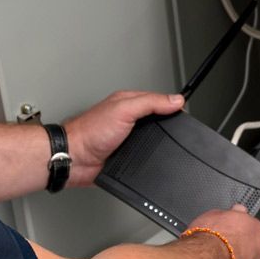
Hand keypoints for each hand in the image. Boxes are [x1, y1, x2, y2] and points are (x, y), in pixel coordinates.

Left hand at [62, 90, 182, 187]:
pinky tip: (153, 157)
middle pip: (157, 120)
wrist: (75, 158)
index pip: (157, 100)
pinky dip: (151, 157)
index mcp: (128, 103)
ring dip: (159, 143)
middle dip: (168, 125)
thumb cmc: (90, 132)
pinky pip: (146, 156)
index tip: (184, 109)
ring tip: (170, 141)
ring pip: (153, 139)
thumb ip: (150, 103)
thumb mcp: (124, 109)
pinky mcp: (127, 156)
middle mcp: (128, 119)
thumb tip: (175, 100)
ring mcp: (128, 138)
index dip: (172, 104)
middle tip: (180, 126)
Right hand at [188, 204, 259, 258]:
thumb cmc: (211, 238)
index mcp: (257, 231)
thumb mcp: (217, 214)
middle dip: (238, 249)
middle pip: (251, 249)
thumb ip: (232, 214)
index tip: (228, 231)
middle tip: (221, 249)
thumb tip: (236, 210)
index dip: (238, 230)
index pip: (251, 228)